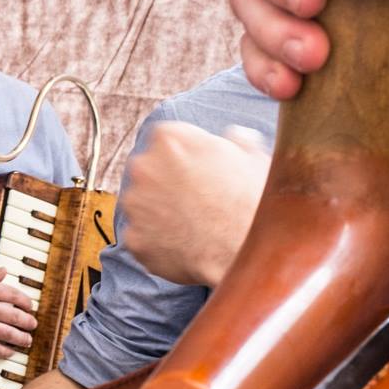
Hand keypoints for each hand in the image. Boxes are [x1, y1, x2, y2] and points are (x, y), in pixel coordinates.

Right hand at [0, 269, 36, 355]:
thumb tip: (4, 272)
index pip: (12, 294)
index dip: (25, 302)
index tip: (30, 307)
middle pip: (14, 315)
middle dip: (28, 322)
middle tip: (33, 325)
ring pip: (6, 333)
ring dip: (21, 339)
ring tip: (27, 341)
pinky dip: (3, 351)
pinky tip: (9, 352)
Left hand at [119, 122, 269, 287]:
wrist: (245, 252)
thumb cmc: (254, 202)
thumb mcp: (256, 159)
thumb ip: (238, 141)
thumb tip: (236, 136)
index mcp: (169, 139)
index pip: (166, 138)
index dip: (185, 154)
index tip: (200, 168)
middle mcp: (142, 167)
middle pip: (148, 170)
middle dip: (167, 181)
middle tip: (197, 199)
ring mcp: (134, 205)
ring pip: (142, 204)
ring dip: (159, 211)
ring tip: (194, 224)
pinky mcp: (132, 239)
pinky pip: (143, 236)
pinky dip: (158, 241)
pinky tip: (185, 245)